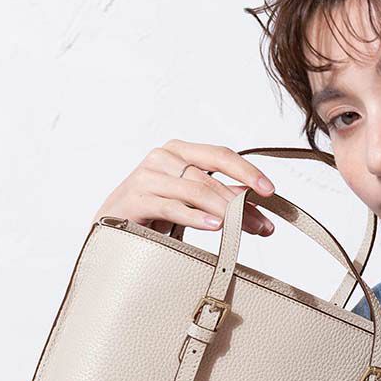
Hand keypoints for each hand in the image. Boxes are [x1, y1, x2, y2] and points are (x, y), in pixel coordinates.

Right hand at [92, 139, 276, 236]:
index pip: (221, 155)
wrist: (110, 226)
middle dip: (242, 203)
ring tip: (244, 228)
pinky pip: (173, 207)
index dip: (248, 171)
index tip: (270, 191)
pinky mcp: (136, 199)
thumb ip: (221, 200)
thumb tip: (260, 212)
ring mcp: (148, 177)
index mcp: (180, 152)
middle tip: (263, 226)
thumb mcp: (191, 202)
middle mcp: (163, 158)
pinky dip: (196, 217)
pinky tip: (215, 226)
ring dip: (225, 212)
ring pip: (195, 191)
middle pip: (211, 177)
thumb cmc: (154, 211)